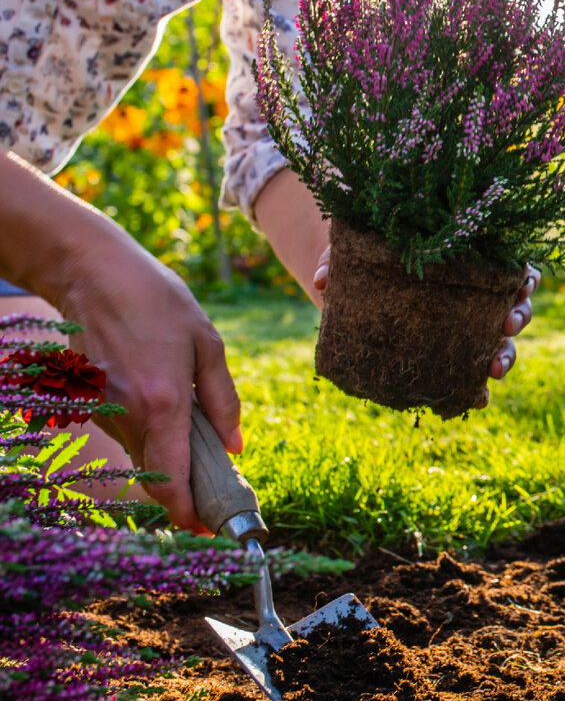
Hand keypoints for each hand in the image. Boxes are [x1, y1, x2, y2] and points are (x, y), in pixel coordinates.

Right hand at [59, 238, 240, 533]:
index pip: (171, 478)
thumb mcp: (207, 344)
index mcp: (164, 402)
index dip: (186, 513)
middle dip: (185, 492)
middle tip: (217, 492)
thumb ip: (223, 400)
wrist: (92, 275)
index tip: (205, 528)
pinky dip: (151, 438)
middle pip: (156, 475)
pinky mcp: (90, 403)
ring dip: (170, 462)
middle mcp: (129, 415)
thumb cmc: (157, 302)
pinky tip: (171, 416)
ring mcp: (104, 410)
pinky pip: (128, 434)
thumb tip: (235, 446)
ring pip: (141, 456)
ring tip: (202, 449)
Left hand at [314, 253, 539, 407]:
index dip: (522, 274)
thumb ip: (341, 258)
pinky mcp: (449, 354)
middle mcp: (477, 293)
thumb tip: (324, 281)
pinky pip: (471, 374)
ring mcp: (467, 326)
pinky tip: (478, 400)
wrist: (355, 284)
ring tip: (494, 368)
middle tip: (508, 324)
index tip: (520, 284)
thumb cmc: (368, 254)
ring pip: (502, 341)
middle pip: (515, 303)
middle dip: (519, 315)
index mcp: (469, 258)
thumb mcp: (357, 249)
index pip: (510, 263)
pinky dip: (479, 389)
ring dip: (506, 355)